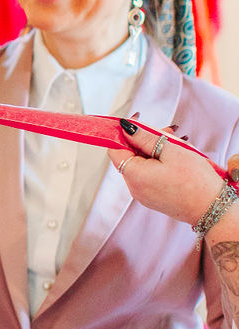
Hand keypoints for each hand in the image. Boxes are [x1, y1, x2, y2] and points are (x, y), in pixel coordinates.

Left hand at [108, 121, 225, 225]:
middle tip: (169, 130)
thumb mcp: (170, 150)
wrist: (213, 209)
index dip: (123, 131)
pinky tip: (177, 157)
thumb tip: (125, 127)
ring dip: (156, 150)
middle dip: (146, 139)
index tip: (137, 119)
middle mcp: (134, 188)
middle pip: (131, 155)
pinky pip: (150, 175)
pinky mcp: (154, 199)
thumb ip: (144, 137)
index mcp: (134, 175)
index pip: (115, 148)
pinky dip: (159, 163)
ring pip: (142, 164)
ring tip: (179, 142)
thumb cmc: (195, 180)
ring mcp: (144, 195)